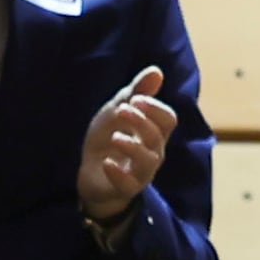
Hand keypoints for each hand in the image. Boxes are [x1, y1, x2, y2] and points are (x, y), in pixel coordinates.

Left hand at [75, 65, 176, 222]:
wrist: (91, 174)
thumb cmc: (109, 139)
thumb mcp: (117, 111)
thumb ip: (136, 92)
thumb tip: (156, 71)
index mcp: (154, 132)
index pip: (168, 119)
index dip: (155, 108)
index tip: (136, 99)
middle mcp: (153, 152)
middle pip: (158, 136)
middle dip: (141, 122)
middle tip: (121, 110)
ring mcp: (141, 172)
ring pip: (148, 161)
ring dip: (132, 146)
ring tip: (114, 137)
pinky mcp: (125, 188)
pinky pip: (129, 185)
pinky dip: (118, 173)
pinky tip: (107, 163)